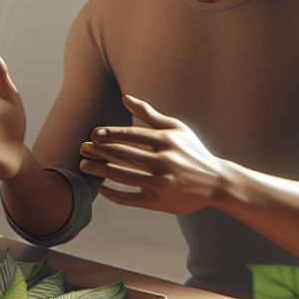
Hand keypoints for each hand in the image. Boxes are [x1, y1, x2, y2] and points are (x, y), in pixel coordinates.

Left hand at [79, 95, 226, 213]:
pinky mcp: (159, 201)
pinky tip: (100, 187)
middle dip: (100, 151)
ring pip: (124, 176)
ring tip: (84, 165)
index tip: (94, 134)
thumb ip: (149, 114)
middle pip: (124, 155)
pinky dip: (113, 194)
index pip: (133, 135)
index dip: (111, 134)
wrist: (217, 182)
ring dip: (100, 171)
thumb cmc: (192, 151)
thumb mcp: (176, 128)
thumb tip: (124, 97)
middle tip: (81, 148)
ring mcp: (161, 183)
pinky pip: (130, 199)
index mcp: (167, 142)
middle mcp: (164, 162)